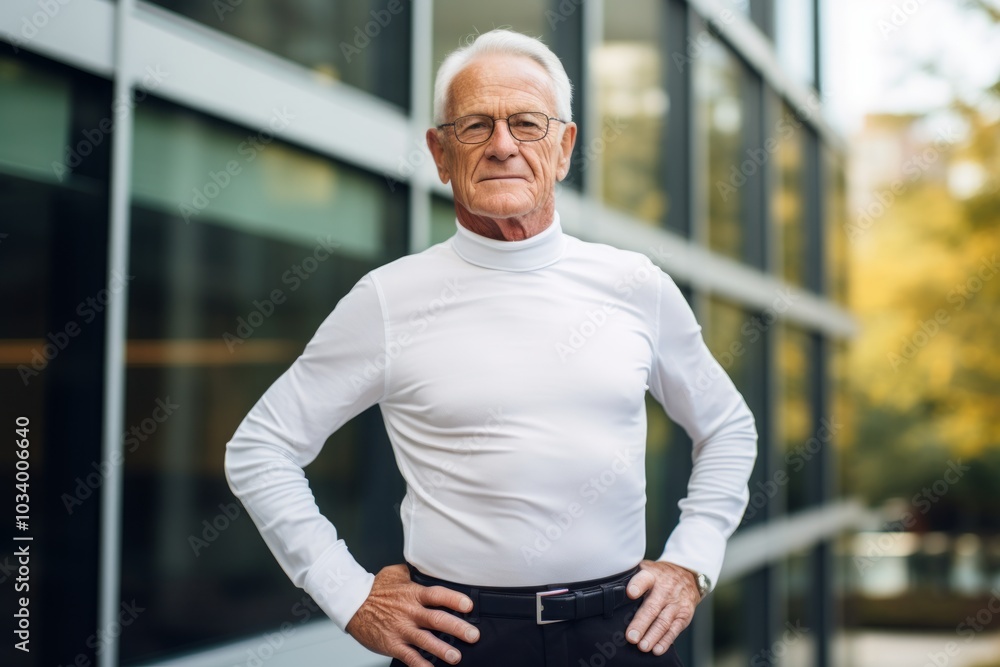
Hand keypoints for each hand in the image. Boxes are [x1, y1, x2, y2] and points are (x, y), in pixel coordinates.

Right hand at [345, 564, 480, 666]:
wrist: (351, 604)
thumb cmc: (374, 589)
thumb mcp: (395, 573)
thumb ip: (412, 572)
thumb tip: (426, 565)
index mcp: (413, 593)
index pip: (438, 595)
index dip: (454, 599)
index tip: (469, 606)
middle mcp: (410, 612)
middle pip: (437, 619)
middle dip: (458, 628)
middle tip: (473, 635)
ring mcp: (401, 629)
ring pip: (425, 640)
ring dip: (442, 650)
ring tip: (456, 657)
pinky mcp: (392, 644)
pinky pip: (409, 657)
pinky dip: (420, 665)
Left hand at [623, 560, 700, 655]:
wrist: (687, 575)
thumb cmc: (659, 576)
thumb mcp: (646, 569)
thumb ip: (632, 577)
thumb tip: (609, 589)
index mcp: (652, 576)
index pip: (644, 579)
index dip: (637, 586)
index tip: (630, 593)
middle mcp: (664, 590)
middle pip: (652, 607)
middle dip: (641, 623)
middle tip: (631, 636)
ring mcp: (675, 604)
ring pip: (663, 621)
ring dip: (652, 636)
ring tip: (642, 646)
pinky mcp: (684, 616)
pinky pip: (674, 630)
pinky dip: (665, 641)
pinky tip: (657, 649)